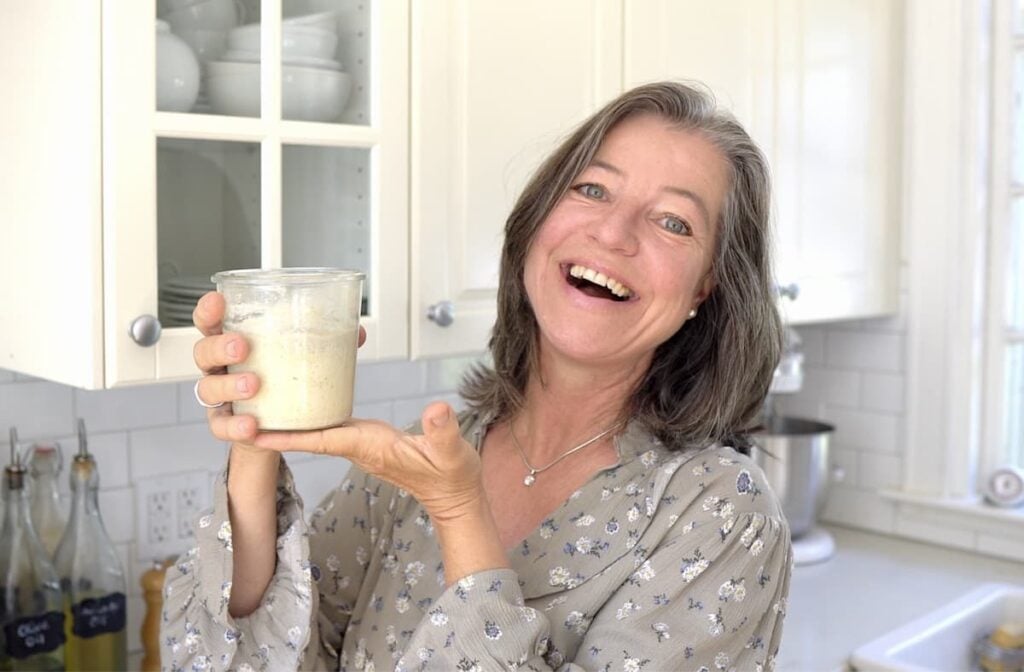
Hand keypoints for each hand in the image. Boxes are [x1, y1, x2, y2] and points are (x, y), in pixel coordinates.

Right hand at [191, 291, 367, 445]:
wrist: (275, 426)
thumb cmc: (281, 379)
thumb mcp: (297, 358)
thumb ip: (323, 342)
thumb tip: (357, 331)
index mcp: (233, 341)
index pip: (211, 321)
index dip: (209, 310)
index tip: (219, 301)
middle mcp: (219, 367)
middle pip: (203, 351)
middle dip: (219, 346)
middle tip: (243, 346)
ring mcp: (219, 397)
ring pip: (208, 388)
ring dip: (229, 385)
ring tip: (254, 385)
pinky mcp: (224, 425)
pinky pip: (221, 426)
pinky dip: (235, 426)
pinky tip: (252, 425)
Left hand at [252, 402, 485, 523]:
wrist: (455, 495)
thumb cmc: (454, 477)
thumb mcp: (453, 454)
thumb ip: (444, 432)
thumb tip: (436, 409)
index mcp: (370, 447)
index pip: (321, 440)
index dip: (288, 434)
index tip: (254, 429)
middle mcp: (358, 446)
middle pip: (307, 434)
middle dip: (275, 423)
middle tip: (241, 400)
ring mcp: (361, 445)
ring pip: (315, 429)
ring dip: (289, 418)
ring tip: (262, 393)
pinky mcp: (367, 440)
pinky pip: (330, 425)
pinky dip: (312, 414)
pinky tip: (303, 397)